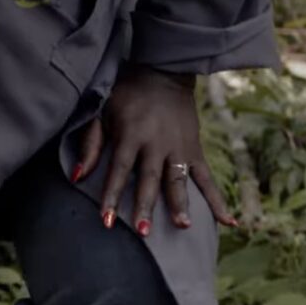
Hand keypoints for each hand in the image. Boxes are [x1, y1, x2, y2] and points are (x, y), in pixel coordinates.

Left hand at [74, 65, 237, 234]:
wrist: (163, 73)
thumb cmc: (125, 95)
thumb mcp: (101, 112)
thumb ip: (91, 144)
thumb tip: (77, 176)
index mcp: (131, 134)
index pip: (118, 170)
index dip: (111, 195)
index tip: (105, 220)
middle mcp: (157, 143)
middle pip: (149, 179)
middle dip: (145, 206)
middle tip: (143, 231)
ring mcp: (179, 147)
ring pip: (179, 180)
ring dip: (181, 204)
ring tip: (183, 226)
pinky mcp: (195, 150)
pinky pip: (207, 177)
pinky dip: (217, 199)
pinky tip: (228, 222)